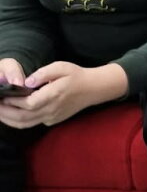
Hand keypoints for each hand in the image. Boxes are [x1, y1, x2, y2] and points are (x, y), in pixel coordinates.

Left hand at [2, 61, 118, 127]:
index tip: (2, 96)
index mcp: (54, 95)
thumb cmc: (76, 75)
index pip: (29, 104)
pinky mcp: (51, 121)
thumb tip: (26, 83)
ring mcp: (52, 117)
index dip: (13, 102)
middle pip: (23, 117)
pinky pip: (31, 123)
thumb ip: (42, 73)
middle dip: (5, 113)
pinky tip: (10, 113)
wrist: (93, 89)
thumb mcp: (61, 67)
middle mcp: (52, 110)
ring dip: (9, 120)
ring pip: (25, 124)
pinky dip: (18, 120)